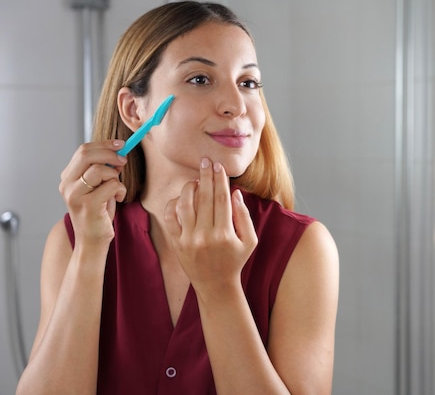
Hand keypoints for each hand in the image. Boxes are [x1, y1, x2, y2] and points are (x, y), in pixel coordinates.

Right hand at [59, 140, 127, 246]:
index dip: (104, 144)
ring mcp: (75, 195)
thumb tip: (118, 153)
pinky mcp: (88, 205)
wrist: (92, 241)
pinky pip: (111, 185)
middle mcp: (67, 184)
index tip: (120, 145)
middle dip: (110, 154)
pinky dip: (120, 190)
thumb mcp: (98, 187)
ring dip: (115, 176)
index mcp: (67, 177)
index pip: (83, 150)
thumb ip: (102, 170)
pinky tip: (117, 199)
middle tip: (123, 161)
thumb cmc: (97, 213)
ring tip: (116, 188)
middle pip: (87, 154)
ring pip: (100, 170)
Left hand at [164, 158, 257, 289]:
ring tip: (195, 179)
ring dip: (189, 188)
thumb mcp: (250, 241)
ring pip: (185, 204)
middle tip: (206, 161)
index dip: (220, 180)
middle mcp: (205, 236)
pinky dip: (174, 204)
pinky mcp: (176, 243)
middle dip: (205, 176)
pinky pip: (171, 218)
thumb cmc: (235, 260)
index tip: (219, 167)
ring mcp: (188, 240)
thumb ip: (244, 216)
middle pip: (204, 198)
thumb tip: (235, 193)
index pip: (221, 199)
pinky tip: (182, 196)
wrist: (215, 286)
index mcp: (225, 234)